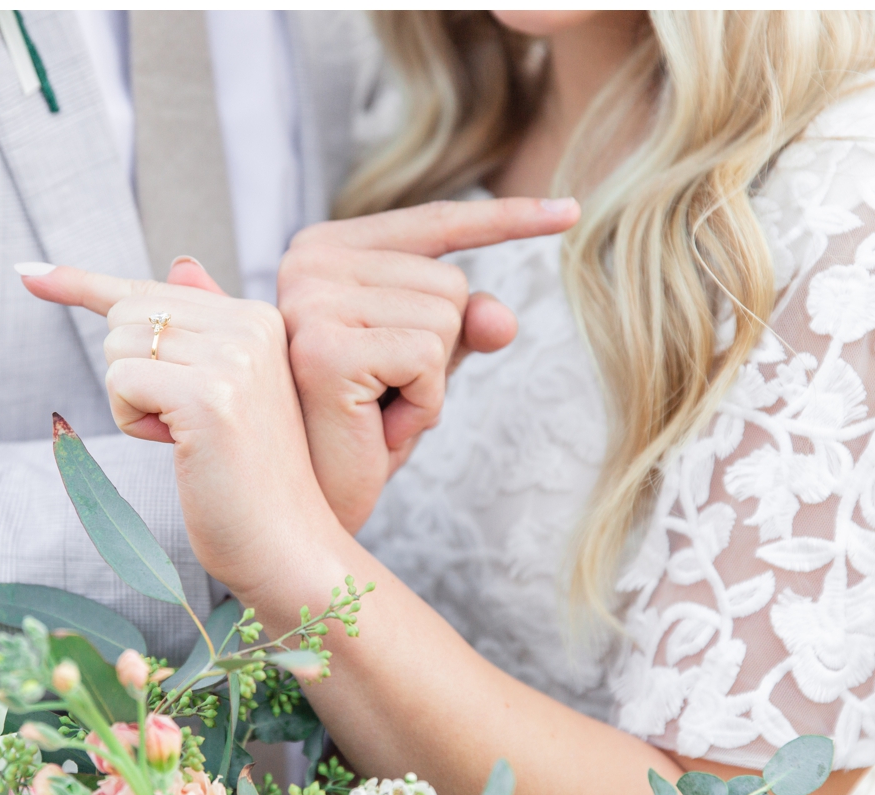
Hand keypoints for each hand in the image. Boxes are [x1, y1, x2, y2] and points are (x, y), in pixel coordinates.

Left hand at [21, 259, 340, 600]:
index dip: (81, 284)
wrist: (287, 544)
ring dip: (131, 402)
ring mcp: (232, 358)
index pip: (151, 289)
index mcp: (256, 317)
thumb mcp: (227, 389)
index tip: (27, 274)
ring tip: (185, 439)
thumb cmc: (247, 476)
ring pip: (118, 348)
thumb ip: (204, 326)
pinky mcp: (208, 395)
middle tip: (180, 425)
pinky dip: (131, 420)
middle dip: (130, 376)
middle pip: (125, 317)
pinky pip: (120, 381)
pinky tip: (176, 447)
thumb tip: (178, 262)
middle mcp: (249, 324)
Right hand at [279, 197, 579, 530]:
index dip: (506, 219)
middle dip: (439, 352)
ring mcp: (310, 300)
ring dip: (429, 384)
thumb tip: (501, 316)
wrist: (302, 504)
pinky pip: (428, 359)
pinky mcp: (324, 347)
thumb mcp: (423, 366)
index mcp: (325, 248)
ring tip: (373, 411)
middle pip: (450, 281)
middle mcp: (308, 261)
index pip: (434, 222)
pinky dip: (420, 405)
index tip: (571, 210)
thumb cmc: (357, 429)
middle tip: (381, 394)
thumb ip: (464, 326)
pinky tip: (374, 425)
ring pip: (445, 319)